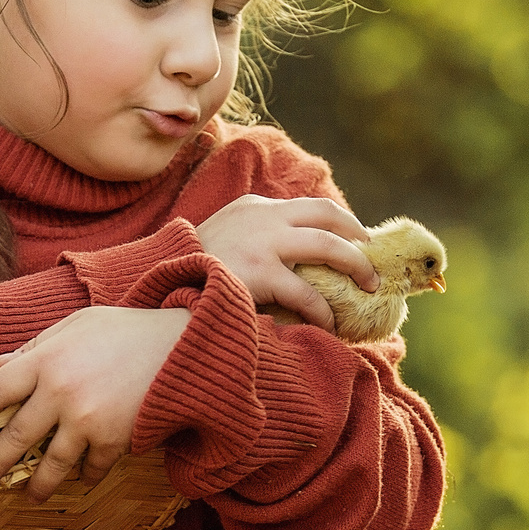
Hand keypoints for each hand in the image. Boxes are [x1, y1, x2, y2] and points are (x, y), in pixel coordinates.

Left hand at [0, 307, 192, 500]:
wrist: (184, 346)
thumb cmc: (125, 331)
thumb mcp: (75, 326)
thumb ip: (34, 347)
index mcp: (44, 359)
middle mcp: (59, 391)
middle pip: (14, 438)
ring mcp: (87, 419)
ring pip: (50, 464)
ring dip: (38, 485)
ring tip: (29, 495)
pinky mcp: (114, 439)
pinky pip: (91, 467)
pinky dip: (86, 473)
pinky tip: (83, 475)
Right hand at [192, 193, 378, 331]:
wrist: (157, 280)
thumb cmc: (189, 269)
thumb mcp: (223, 238)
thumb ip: (253, 238)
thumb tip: (291, 263)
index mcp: (254, 206)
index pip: (308, 208)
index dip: (339, 223)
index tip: (355, 241)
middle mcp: (262, 216)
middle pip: (327, 214)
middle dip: (357, 236)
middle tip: (372, 260)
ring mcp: (262, 242)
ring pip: (328, 244)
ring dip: (355, 266)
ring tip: (368, 287)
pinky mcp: (258, 272)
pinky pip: (307, 293)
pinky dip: (323, 310)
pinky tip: (329, 324)